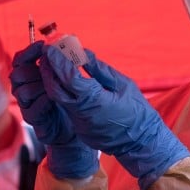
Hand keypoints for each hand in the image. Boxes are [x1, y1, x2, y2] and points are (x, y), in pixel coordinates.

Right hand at [10, 41, 97, 178]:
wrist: (82, 128)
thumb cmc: (76, 99)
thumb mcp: (73, 76)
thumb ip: (68, 61)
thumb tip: (71, 41)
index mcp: (35, 75)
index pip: (21, 59)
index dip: (30, 51)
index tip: (42, 45)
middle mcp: (28, 89)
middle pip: (17, 73)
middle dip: (33, 68)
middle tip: (49, 67)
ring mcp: (29, 106)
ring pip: (21, 91)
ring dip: (39, 85)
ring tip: (55, 86)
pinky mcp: (35, 121)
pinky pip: (31, 110)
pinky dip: (43, 102)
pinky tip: (55, 100)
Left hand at [40, 46, 189, 189]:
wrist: (142, 143)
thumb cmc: (138, 111)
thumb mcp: (123, 84)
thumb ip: (100, 69)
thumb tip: (83, 53)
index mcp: (95, 100)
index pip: (69, 78)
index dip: (59, 61)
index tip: (52, 45)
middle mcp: (83, 113)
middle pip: (56, 89)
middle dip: (49, 68)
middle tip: (47, 51)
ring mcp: (80, 124)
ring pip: (59, 99)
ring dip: (53, 80)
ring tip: (53, 62)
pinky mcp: (80, 129)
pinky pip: (67, 107)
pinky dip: (63, 91)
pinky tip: (65, 79)